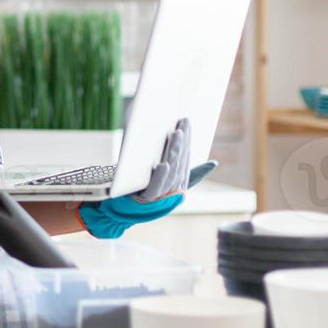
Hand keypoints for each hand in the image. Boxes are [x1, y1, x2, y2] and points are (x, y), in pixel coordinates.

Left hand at [77, 118, 192, 237]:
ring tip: (176, 135)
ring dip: (174, 153)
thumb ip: (178, 166)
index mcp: (177, 184)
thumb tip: (213, 164)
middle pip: (179, 164)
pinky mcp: (145, 201)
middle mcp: (171, 191)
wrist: (114, 207)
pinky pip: (154, 188)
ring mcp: (159, 197)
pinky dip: (161, 176)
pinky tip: (163, 164)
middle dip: (182, 142)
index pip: (185, 158)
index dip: (187, 140)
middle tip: (183, 123)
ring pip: (170, 173)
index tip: (186, 121)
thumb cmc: (138, 187)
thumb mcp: (159, 173)